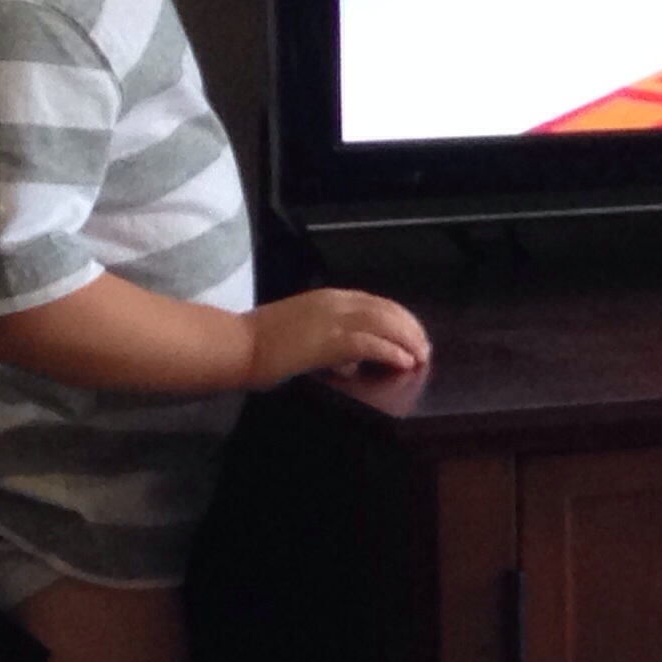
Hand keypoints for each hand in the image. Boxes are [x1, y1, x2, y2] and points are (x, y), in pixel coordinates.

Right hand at [243, 289, 430, 386]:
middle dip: (411, 330)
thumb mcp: (304, 336)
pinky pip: (369, 344)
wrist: (237, 345)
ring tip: (420, 358)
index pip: (378, 303)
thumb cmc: (263, 344)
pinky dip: (391, 352)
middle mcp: (336, 303)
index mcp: (330, 298)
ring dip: (408, 341)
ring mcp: (332, 319)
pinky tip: (403, 363)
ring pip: (385, 324)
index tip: (414, 336)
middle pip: (388, 311)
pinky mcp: (327, 341)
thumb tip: (351, 364)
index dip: (401, 320)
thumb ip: (331, 345)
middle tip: (424, 350)